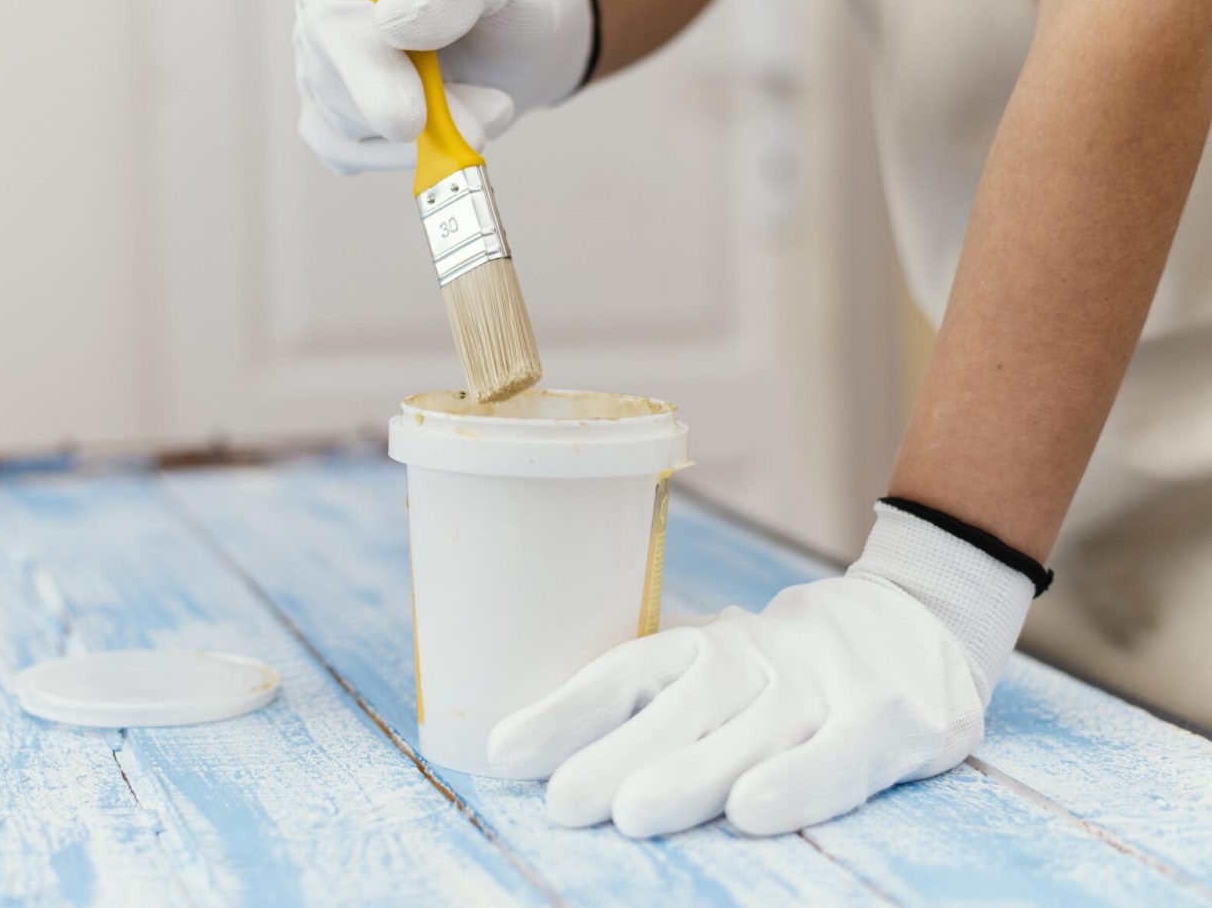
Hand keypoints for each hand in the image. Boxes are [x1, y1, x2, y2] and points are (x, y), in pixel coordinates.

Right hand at [293, 0, 592, 173]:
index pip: (332, 21)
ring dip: (430, 134)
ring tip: (489, 105)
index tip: (412, 118)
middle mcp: (318, 28)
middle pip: (335, 86)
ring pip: (347, 130)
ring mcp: (320, 83)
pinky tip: (453, 133)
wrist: (517, 51)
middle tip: (495, 108)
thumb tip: (389, 22)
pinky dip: (410, 158)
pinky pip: (352, 157)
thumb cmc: (499, 4)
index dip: (368, 71)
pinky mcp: (334, 130)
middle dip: (418, 112)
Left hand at [486, 502, 1036, 836]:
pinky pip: (839, 755)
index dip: (566, 710)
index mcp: (708, 649)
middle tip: (564, 800)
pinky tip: (753, 809)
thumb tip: (541, 760)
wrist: (927, 618)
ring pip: (751, 733)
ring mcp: (822, 687)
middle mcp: (756, 660)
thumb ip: (657, 711)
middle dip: (617, 754)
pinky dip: (797, 782)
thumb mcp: (724, 673)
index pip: (628, 672)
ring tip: (635, 812)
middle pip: (680, 708)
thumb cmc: (795, 668)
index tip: (503, 752)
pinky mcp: (888, 721)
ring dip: (692, 772)